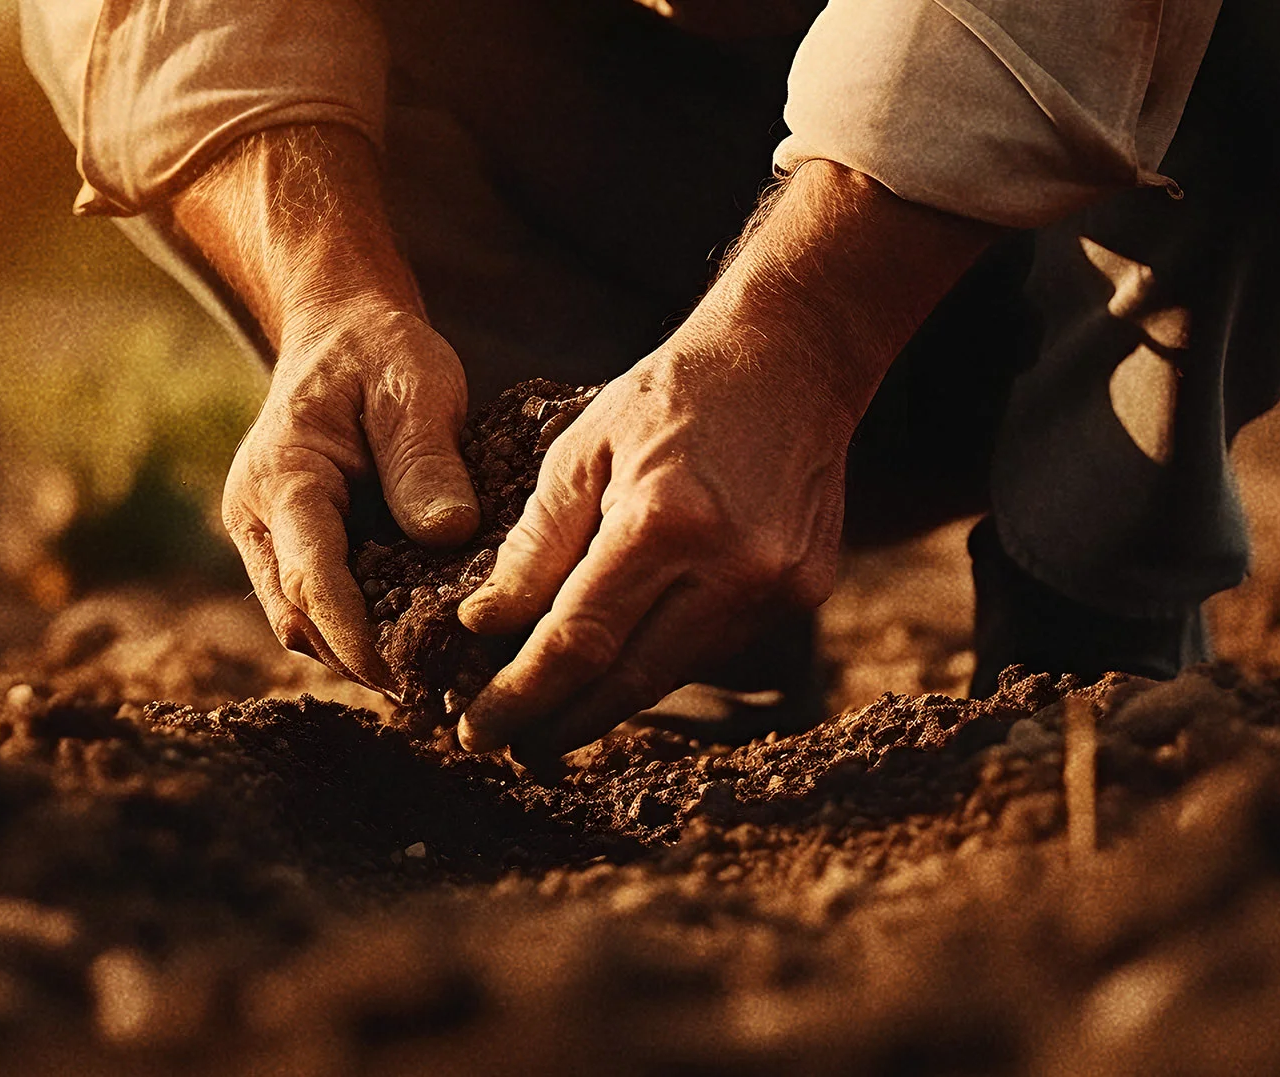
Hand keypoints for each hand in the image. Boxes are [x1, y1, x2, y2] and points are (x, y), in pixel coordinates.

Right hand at [173, 124, 477, 689]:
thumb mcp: (417, 387)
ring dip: (355, 652)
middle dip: (357, 660)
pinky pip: (314, 605)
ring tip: (431, 682)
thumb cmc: (380, 354)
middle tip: (431, 697)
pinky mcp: (287, 548)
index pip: (312, 575)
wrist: (339, 333)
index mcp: (285, 477)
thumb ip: (427, 459)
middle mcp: (259, 517)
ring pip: (301, 621)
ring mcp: (266, 537)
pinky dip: (355, 629)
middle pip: (299, 616)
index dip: (353, 635)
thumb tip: (446, 534)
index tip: (401, 677)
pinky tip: (414, 644)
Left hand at [455, 334, 851, 761]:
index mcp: (666, 524)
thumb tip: (484, 626)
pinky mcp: (804, 593)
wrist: (792, 360)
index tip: (476, 729)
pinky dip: (657, 659)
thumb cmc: (673, 395)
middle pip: (629, 683)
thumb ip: (533, 546)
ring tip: (549, 705)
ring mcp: (778, 588)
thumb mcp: (581, 451)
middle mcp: (732, 569)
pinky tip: (620, 656)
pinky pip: (712, 649)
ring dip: (606, 697)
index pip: (578, 642)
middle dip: (559, 723)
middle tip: (505, 743)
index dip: (521, 697)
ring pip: (672, 674)